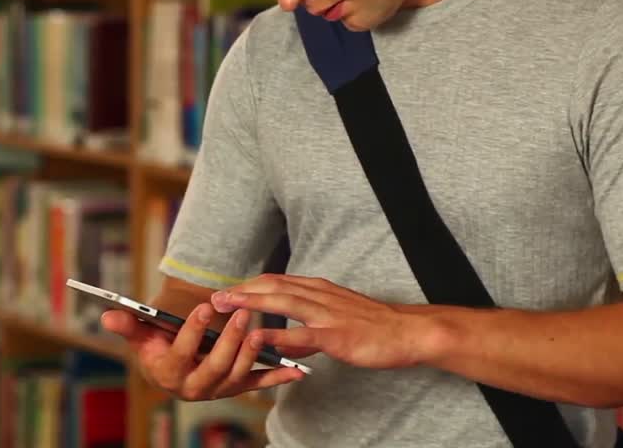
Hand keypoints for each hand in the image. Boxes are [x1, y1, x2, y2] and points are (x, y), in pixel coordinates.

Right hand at [101, 303, 306, 400]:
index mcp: (171, 374)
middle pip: (216, 366)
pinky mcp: (238, 387)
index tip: (204, 307)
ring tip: (260, 329)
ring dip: (251, 353)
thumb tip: (107, 315)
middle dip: (229, 340)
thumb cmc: (157, 348)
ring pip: (238, 375)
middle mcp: (196, 388)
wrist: (172, 371)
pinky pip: (260, 384)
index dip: (193, 332)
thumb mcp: (141, 337)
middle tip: (242, 313)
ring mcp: (220, 389)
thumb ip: (128, 326)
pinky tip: (295, 370)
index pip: (182, 353)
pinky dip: (278, 378)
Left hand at [211, 274, 448, 369]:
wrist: (408, 332)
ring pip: (283, 302)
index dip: (249, 286)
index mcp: (319, 290)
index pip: (277, 282)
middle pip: (273, 286)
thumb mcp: (337, 320)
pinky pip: (302, 334)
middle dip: (242, 290)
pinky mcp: (336, 335)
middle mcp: (319, 295)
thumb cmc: (373, 327)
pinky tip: (259, 339)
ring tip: (227, 306)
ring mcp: (327, 314)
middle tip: (215, 297)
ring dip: (251, 303)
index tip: (227, 291)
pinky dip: (278, 335)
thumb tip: (287, 340)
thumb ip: (309, 327)